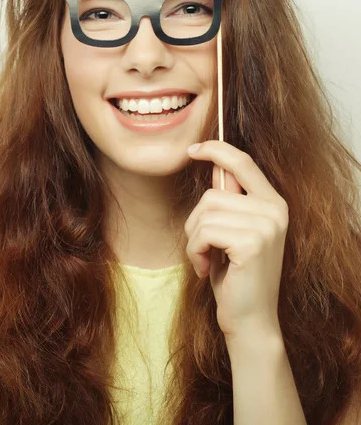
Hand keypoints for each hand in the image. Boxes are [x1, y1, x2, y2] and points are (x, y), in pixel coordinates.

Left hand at [184, 140, 288, 339]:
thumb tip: (213, 166)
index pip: (243, 162)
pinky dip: (195, 251)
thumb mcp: (232, 231)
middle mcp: (274, 210)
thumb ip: (228, 200)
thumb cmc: (235, 275)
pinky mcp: (252, 242)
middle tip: (204, 249)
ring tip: (207, 260)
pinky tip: (208, 269)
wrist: (250, 318)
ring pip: (204, 213)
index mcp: (272, 203)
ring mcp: (266, 225)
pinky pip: (203, 232)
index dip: (216, 150)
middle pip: (212, 194)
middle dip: (196, 222)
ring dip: (194, 240)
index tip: (192, 149)